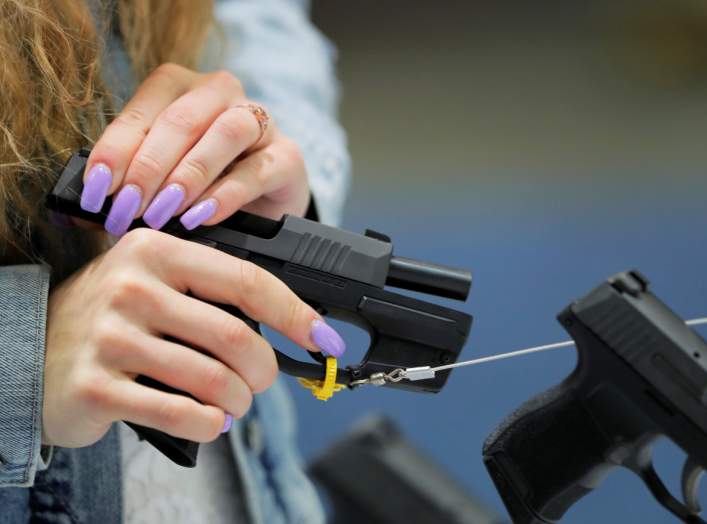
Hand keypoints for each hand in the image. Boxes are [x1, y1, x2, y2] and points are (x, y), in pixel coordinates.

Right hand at [42, 229, 344, 447]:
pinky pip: (182, 414)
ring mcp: (110, 336)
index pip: (248, 281)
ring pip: (214, 380)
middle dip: (264, 370)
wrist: (32, 348)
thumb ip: (211, 294)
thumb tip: (293, 324)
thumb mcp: (155, 283)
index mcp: (157, 251)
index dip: (296, 314)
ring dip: (239, 402)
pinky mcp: (96, 386)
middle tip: (261, 382)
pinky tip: (211, 421)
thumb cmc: (114, 317)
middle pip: (236, 336)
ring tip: (235, 405)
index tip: (325, 339)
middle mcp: (132, 286)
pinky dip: (210, 424)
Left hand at [78, 63, 309, 235]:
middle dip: (149, 167)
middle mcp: (220, 95)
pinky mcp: (287, 156)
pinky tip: (202, 217)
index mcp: (180, 89)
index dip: (115, 151)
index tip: (96, 192)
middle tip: (129, 208)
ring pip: (227, 131)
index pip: (143, 110)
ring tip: (166, 211)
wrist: (262, 205)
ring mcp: (259, 122)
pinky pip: (258, 168)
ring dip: (190, 174)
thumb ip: (126, 188)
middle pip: (183, 118)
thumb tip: (82, 211)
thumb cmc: (202, 187)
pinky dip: (227, 194)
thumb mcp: (159, 181)